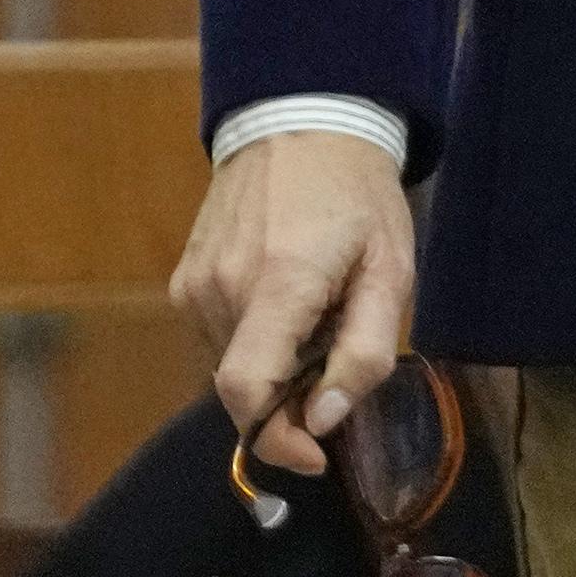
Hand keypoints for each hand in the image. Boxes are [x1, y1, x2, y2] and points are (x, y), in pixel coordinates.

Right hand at [169, 129, 418, 479]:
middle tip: (333, 363)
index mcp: (279, 283)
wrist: (304, 123)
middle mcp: (223, 287)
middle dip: (290, 401)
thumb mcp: (390, 272)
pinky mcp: (185, 279)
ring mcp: (195, 282)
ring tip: (313, 318)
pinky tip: (284, 303)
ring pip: (230, 367)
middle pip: (244, 389)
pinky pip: (218, 339)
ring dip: (272, 369)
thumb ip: (364, 352)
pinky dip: (252, 343)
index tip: (314, 454)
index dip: (276, 441)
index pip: (246, 392)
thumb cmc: (359, 197)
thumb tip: (326, 420)